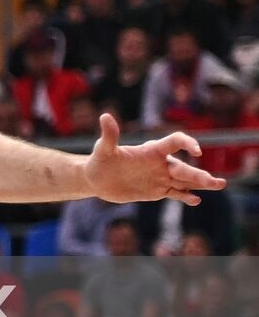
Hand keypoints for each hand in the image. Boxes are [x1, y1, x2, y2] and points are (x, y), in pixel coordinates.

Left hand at [84, 113, 224, 204]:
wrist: (96, 179)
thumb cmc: (99, 160)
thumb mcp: (103, 149)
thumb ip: (109, 135)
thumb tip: (105, 116)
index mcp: (151, 150)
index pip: (174, 142)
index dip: (186, 144)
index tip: (196, 151)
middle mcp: (160, 163)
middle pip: (184, 167)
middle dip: (200, 175)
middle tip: (218, 182)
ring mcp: (160, 177)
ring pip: (185, 181)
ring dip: (202, 183)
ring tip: (220, 184)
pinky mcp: (157, 190)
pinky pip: (175, 193)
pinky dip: (186, 196)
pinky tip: (196, 200)